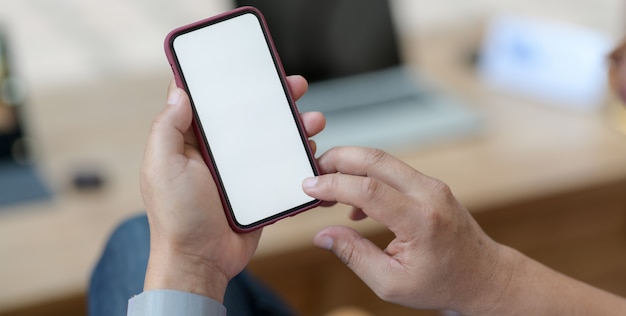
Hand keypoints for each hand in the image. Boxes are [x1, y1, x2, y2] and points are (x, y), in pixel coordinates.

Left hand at [140, 75, 324, 301]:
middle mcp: (217, 152)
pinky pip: (281, 166)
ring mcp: (240, 171)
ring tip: (313, 120)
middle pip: (248, 116)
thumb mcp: (163, 166)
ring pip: (270, 138)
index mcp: (192, 142)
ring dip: (293, 126)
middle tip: (296, 87)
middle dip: (274, 99)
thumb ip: (168, 128)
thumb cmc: (177, 217)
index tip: (252, 66)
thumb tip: (180, 92)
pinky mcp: (258, 189)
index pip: (210, 101)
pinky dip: (297, 157)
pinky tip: (311, 151)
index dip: (230, 81)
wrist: (201, 261)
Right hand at [302, 147, 511, 313]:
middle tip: (312, 174)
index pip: (368, 189)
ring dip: (350, 167)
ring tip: (328, 192)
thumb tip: (322, 235)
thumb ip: (354, 255)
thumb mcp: (391, 282)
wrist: (482, 275)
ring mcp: (432, 185)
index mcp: (421, 221)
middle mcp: (428, 194)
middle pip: (374, 159)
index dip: (333, 185)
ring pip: (382, 160)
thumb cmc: (441, 283)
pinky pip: (392, 171)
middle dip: (337, 160)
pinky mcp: (429, 185)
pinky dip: (367, 177)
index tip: (309, 188)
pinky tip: (356, 206)